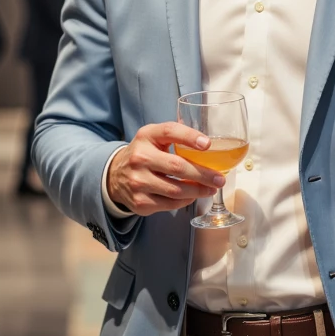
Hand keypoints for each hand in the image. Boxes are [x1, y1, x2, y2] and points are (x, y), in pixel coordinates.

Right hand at [106, 122, 225, 216]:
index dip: (189, 137)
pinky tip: (192, 196)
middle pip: (177, 166)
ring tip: (211, 189)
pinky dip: (185, 200)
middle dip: (203, 175)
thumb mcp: (154, 138)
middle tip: (220, 179)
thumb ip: (176, 136)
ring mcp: (138, 181)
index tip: (207, 144)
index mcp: (146, 136)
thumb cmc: (145, 154)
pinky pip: (170, 204)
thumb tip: (210, 144)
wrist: (115, 176)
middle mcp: (139, 157)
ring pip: (176, 189)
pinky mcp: (140, 202)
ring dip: (198, 191)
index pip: (170, 131)